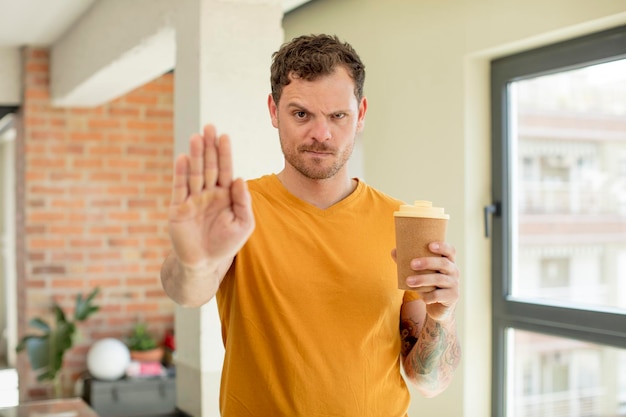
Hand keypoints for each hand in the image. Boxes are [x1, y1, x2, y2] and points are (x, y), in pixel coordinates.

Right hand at [168, 124, 254, 267]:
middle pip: (209, 165)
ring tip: (196, 138)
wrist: (204, 264)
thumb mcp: (243, 224)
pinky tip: (182, 158)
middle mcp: (208, 193)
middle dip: (209, 147)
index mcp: (225, 195)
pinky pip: (180, 188)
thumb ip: (243, 202)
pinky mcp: (178, 208)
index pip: (225, 169)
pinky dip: (181, 173)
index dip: (224, 153)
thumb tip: (241, 179)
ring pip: (194, 173)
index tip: (224, 136)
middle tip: (209, 127)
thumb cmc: (226, 244)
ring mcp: (192, 199)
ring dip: (195, 156)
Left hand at [395, 242, 458, 320]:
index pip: (450, 250)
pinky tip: (422, 297)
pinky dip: (429, 296)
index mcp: (448, 261)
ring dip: (423, 279)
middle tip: (412, 264)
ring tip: (408, 281)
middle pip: (443, 263)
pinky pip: (439, 295)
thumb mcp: (421, 273)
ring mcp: (454, 284)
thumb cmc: (428, 285)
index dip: (442, 246)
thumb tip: (394, 251)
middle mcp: (454, 271)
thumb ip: (409, 262)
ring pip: (439, 279)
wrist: (438, 307)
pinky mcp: (453, 297)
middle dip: (427, 262)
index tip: (429, 245)